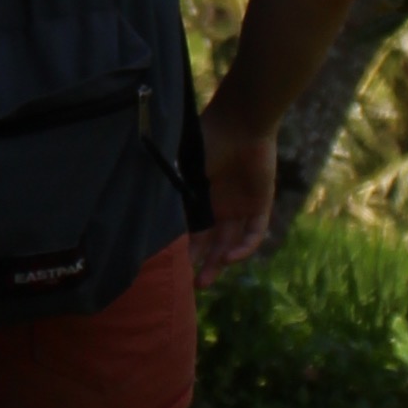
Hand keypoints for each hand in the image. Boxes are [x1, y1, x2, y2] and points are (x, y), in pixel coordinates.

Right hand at [189, 100, 279, 285]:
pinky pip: (254, 233)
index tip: (175, 267)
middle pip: (212, 242)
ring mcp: (241, 206)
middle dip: (203, 264)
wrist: (241, 122)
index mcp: (201, 196)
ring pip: (232, 243)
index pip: (194, 230)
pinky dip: (244, 249)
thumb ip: (175, 195)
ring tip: (205, 281)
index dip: (186, 249)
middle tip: (193, 285)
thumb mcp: (185, 172)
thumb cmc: (209, 141)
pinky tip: (230, 259)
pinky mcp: (261, 205)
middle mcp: (221, 205)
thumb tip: (147, 218)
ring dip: (220, 263)